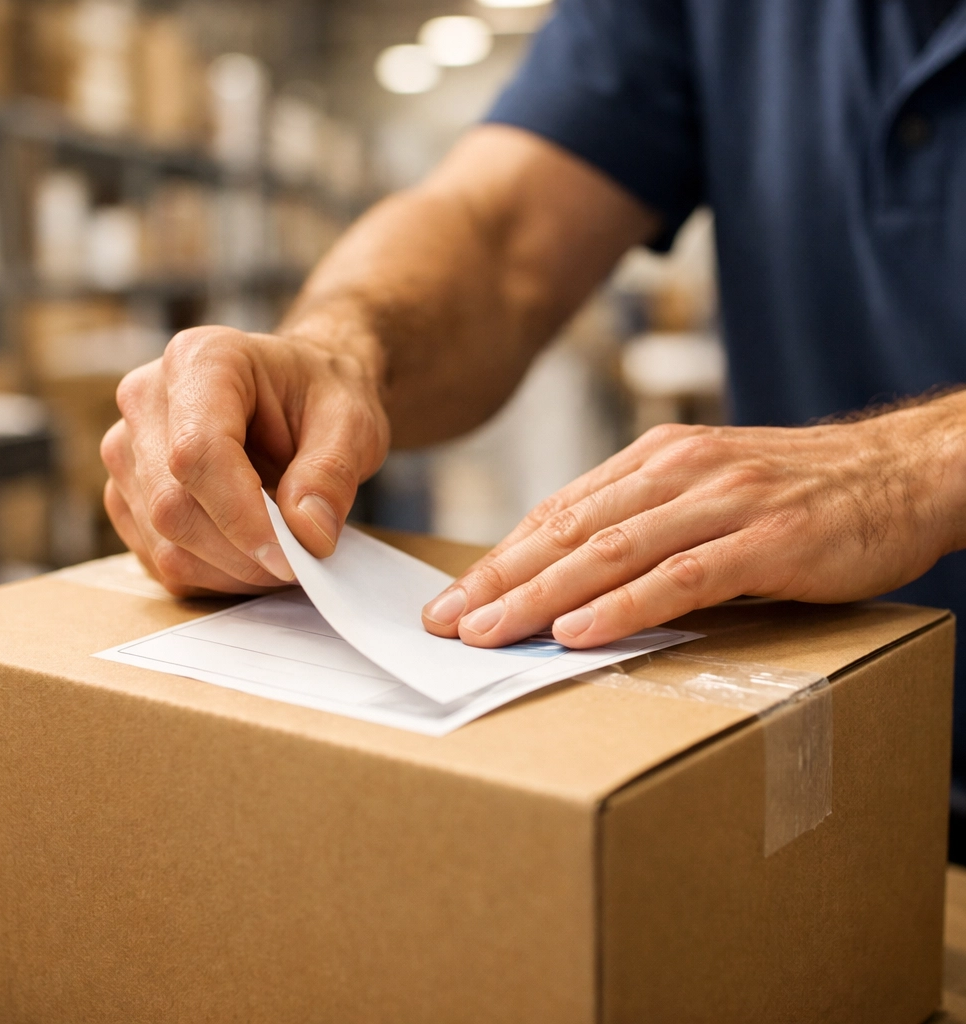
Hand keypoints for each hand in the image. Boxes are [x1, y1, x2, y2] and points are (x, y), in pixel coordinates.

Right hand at [101, 324, 388, 596]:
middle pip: (173, 506)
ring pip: (164, 543)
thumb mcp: (352, 422)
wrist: (299, 395)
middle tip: (303, 563)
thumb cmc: (321, 398)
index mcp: (200, 360)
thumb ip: (332, 473)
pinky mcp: (127, 496)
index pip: (197, 452)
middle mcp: (146, 400)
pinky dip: (214, 575)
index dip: (241, 517)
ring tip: (285, 553)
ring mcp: (127, 450)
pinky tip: (254, 555)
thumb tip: (310, 535)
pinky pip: (160, 561)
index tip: (291, 558)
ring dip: (232, 570)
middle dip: (243, 553)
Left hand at [422, 397, 965, 647]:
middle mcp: (677, 473)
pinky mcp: (763, 541)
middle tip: (446, 622)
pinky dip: (624, 606)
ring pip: (609, 552)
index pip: (558, 513)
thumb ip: (646, 525)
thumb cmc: (797, 492)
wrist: (899, 471)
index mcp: (655, 461)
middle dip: (498, 580)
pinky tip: (577, 631)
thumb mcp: (707, 493)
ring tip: (489, 633)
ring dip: (540, 595)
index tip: (455, 596)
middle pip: (567, 532)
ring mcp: (719, 503)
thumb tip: (577, 579)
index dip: (500, 558)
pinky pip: (679, 577)